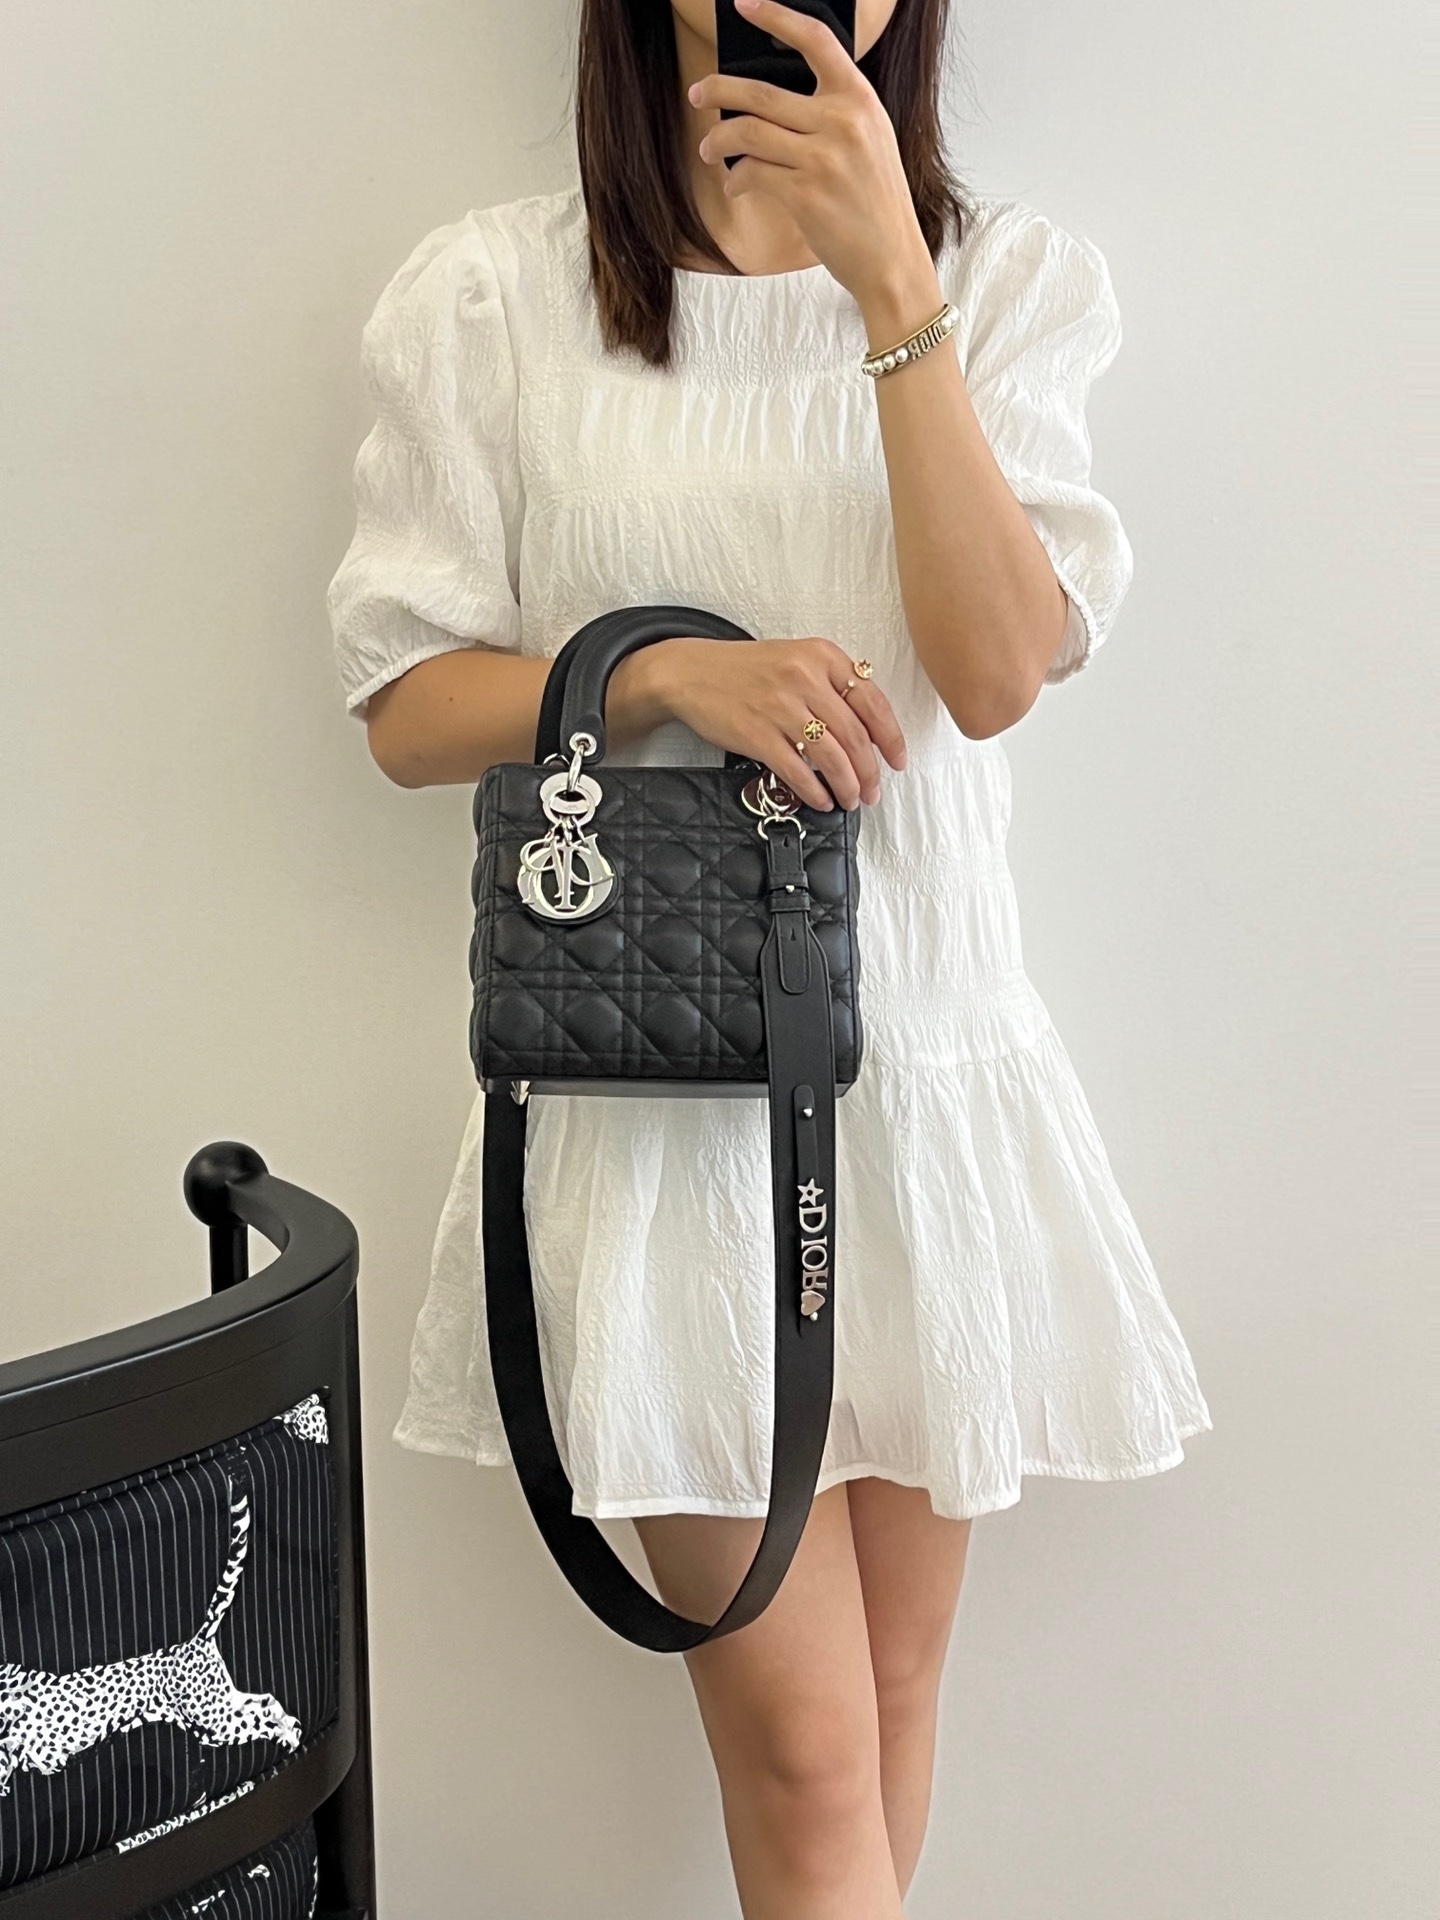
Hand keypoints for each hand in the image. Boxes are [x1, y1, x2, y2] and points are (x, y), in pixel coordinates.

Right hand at [624, 634, 906, 811]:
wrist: (691, 673)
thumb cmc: (746, 670)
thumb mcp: (796, 659)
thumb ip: (832, 684)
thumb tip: (868, 730)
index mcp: (822, 656)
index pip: (872, 701)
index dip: (891, 738)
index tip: (898, 762)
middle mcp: (805, 678)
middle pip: (855, 735)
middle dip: (870, 772)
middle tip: (873, 792)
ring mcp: (781, 706)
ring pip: (832, 756)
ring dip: (847, 785)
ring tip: (851, 801)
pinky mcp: (758, 733)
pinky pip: (797, 770)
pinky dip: (815, 790)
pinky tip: (822, 800)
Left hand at [689, 0, 929, 304]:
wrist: (893, 259)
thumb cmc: (876, 203)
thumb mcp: (870, 141)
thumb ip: (835, 113)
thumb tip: (775, 102)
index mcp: (859, 99)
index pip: (816, 40)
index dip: (776, 17)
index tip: (745, 6)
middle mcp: (842, 122)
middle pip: (761, 91)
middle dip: (718, 89)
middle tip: (698, 93)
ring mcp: (823, 158)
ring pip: (747, 132)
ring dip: (717, 140)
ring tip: (707, 149)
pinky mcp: (805, 194)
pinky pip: (751, 173)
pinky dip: (735, 179)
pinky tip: (735, 185)